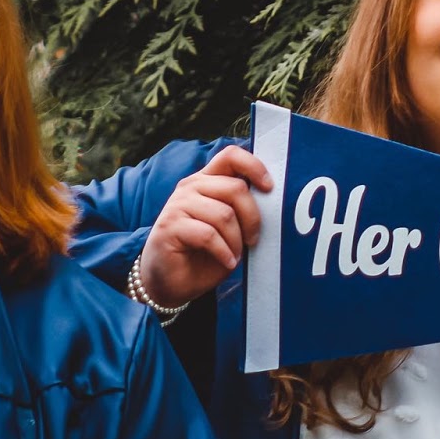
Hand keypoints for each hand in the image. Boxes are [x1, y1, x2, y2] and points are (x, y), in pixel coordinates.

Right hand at [138, 145, 272, 308]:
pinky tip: (226, 261)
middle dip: (252, 218)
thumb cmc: (204, 253)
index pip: (231, 156)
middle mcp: (191, 187)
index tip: (269, 188)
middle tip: (252, 240)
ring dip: (236, 241)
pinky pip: (208, 235)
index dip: (254, 166)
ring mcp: (177, 205)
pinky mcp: (169, 227)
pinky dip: (224, 252)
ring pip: (224, 214)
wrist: (171, 282)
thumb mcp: (229, 227)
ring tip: (234, 255)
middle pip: (235, 188)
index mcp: (207, 180)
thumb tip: (270, 201)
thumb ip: (242, 209)